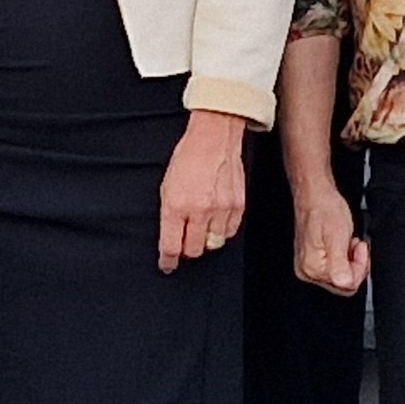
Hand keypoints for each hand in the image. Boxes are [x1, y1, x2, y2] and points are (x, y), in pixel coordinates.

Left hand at [158, 110, 245, 273]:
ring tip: (202, 226)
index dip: (168, 260)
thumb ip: (169, 215)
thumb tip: (172, 238)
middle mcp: (198, 210)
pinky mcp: (237, 205)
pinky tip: (216, 218)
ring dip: (206, 240)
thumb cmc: (187, 158)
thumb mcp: (167, 186)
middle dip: (187, 249)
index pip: (171, 246)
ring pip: (213, 244)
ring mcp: (220, 208)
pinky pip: (230, 232)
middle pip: (193, 250)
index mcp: (175, 205)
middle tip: (185, 242)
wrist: (214, 137)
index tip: (167, 265)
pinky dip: (222, 230)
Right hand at [292, 178, 368, 296]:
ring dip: (350, 261)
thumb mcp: (338, 235)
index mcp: (313, 267)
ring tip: (349, 243)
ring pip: (340, 277)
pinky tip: (343, 245)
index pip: (346, 284)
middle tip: (357, 246)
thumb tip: (345, 282)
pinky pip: (335, 269)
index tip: (361, 249)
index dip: (359, 267)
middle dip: (355, 265)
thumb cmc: (325, 209)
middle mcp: (307, 271)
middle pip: (342, 284)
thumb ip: (340, 263)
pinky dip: (343, 258)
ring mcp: (308, 266)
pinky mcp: (312, 261)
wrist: (315, 195)